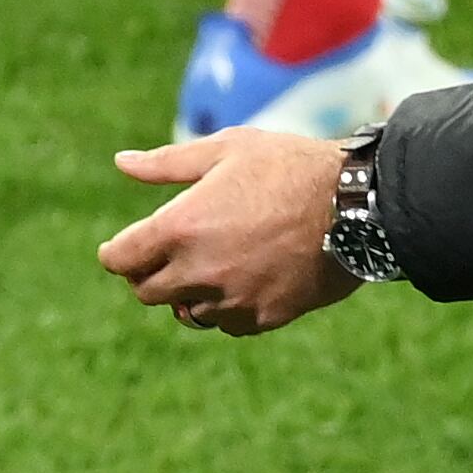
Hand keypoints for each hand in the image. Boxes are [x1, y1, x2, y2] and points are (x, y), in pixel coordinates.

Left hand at [96, 128, 361, 336]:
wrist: (356, 207)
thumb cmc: (288, 167)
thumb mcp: (225, 150)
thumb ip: (166, 163)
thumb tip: (121, 163)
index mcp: (181, 227)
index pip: (122, 258)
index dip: (116, 253)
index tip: (121, 249)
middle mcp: (199, 270)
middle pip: (146, 291)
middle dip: (146, 274)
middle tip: (163, 254)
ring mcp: (232, 299)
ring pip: (185, 312)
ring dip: (184, 293)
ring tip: (205, 265)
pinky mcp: (263, 317)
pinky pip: (225, 323)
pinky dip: (222, 307)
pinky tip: (238, 280)